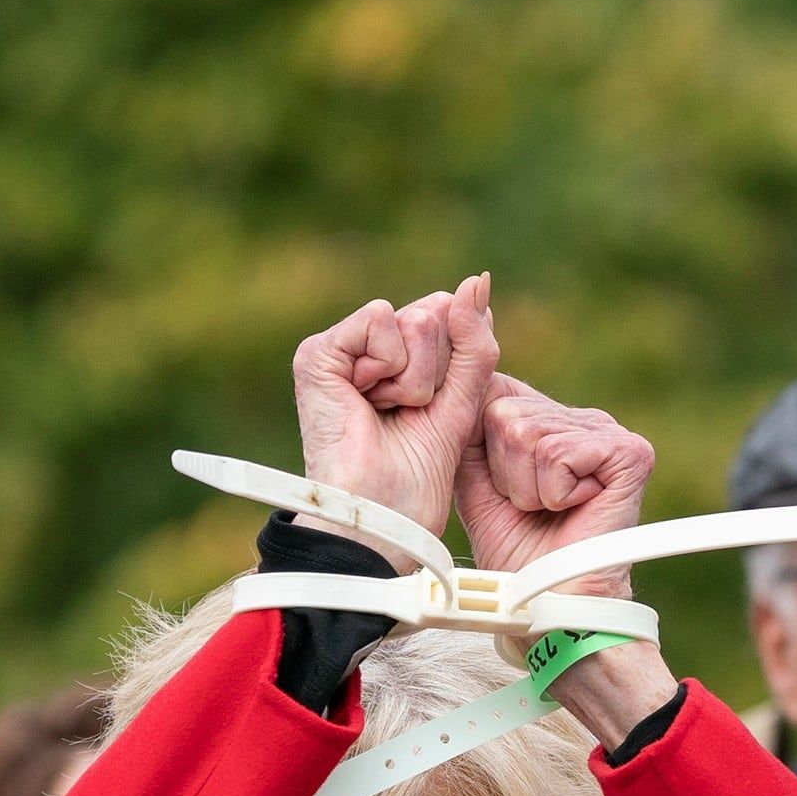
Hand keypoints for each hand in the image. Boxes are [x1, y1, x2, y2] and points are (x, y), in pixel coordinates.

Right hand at [292, 275, 499, 538]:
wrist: (384, 515)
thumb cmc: (418, 473)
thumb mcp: (463, 398)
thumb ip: (475, 340)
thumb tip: (478, 279)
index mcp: (398, 358)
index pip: (448, 315)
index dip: (456, 364)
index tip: (429, 410)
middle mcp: (366, 348)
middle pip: (435, 313)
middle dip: (438, 371)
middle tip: (407, 414)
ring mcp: (339, 349)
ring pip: (415, 319)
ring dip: (418, 377)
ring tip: (389, 412)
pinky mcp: (318, 354)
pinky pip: (382, 318)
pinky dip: (391, 366)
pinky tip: (368, 400)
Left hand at [457, 372, 653, 584]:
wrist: (550, 600)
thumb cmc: (516, 548)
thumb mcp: (475, 482)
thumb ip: (467, 432)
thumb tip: (457, 385)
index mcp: (551, 419)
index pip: (494, 392)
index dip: (484, 450)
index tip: (505, 491)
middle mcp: (582, 418)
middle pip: (506, 415)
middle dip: (505, 472)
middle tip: (531, 506)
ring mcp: (608, 431)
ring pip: (527, 435)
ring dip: (527, 487)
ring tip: (549, 510)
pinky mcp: (629, 453)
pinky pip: (557, 454)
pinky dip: (553, 492)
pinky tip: (575, 508)